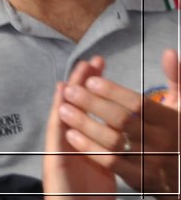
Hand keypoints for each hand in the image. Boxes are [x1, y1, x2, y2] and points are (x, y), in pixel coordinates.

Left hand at [53, 51, 180, 198]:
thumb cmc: (179, 134)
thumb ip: (176, 80)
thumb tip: (168, 52)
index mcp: (171, 122)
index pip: (138, 104)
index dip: (113, 92)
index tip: (90, 80)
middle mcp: (163, 142)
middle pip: (122, 120)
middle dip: (92, 104)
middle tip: (70, 91)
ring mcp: (152, 162)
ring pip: (113, 141)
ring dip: (85, 124)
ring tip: (63, 109)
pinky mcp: (141, 180)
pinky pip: (112, 163)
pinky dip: (90, 149)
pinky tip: (71, 135)